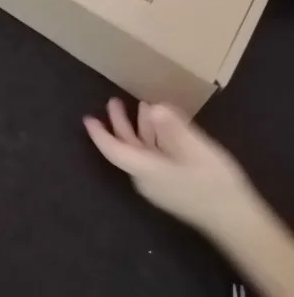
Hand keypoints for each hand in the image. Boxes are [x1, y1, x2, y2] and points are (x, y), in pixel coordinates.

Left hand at [84, 98, 250, 232]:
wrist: (235, 220)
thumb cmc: (213, 183)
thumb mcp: (196, 150)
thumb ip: (174, 128)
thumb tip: (153, 107)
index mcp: (146, 170)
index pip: (114, 150)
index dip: (99, 134)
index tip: (87, 117)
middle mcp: (146, 178)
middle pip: (126, 148)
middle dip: (119, 123)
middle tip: (115, 100)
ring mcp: (159, 183)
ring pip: (141, 151)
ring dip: (140, 128)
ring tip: (143, 105)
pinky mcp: (171, 184)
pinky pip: (154, 157)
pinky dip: (154, 138)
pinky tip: (165, 125)